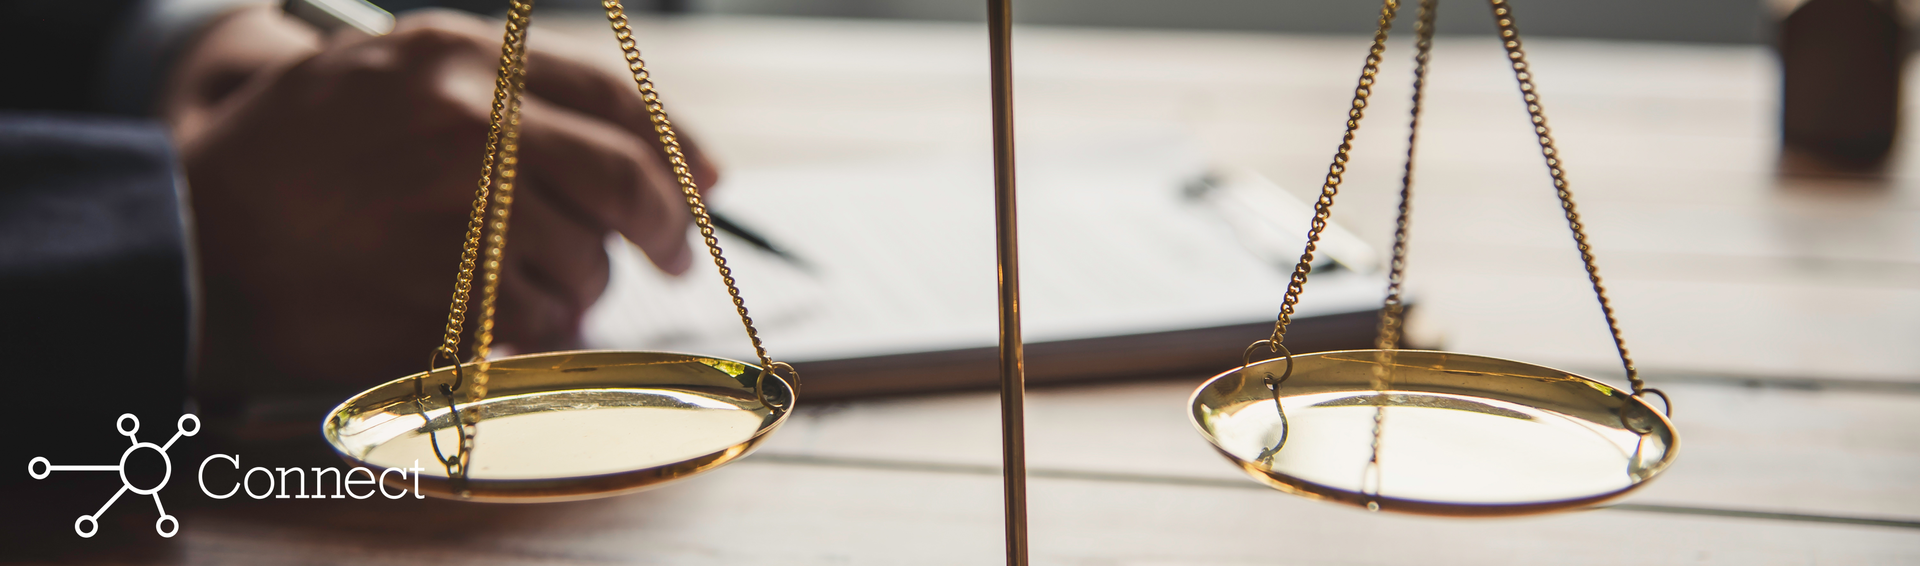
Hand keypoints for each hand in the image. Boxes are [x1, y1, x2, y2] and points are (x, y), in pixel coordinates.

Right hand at [169, 6, 717, 397]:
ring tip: (540, 286)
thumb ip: (515, 95)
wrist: (192, 226)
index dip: (677, 148)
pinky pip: (543, 325)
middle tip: (673, 255)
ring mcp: (453, 210)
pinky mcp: (439, 292)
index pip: (615, 98)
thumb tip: (669, 157)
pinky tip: (516, 323)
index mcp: (460, 57)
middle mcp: (465, 122)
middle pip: (623, 180)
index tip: (704, 185)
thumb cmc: (306, 155)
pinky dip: (547, 336)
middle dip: (667, 226)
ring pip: (586, 262)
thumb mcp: (397, 74)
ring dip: (584, 288)